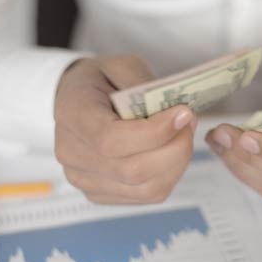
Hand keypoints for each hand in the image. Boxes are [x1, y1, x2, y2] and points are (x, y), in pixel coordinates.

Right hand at [54, 55, 195, 203]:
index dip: (155, 133)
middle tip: (190, 123)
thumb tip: (176, 115)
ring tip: (184, 137)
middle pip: (132, 170)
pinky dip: (169, 175)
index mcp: (72, 114)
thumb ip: (144, 84)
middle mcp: (71, 153)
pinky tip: (171, 153)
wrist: (77, 100)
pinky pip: (147, 196)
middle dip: (175, 148)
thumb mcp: (121, 65)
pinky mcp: (101, 194)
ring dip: (177, 164)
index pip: (111, 139)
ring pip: (145, 189)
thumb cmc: (102, 80)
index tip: (183, 114)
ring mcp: (84, 179)